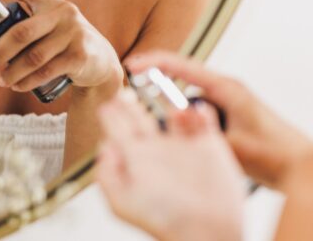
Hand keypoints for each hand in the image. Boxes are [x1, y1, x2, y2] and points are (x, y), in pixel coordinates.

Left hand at [0, 0, 122, 92]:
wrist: (100, 62)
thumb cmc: (60, 42)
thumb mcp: (40, 31)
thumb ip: (14, 35)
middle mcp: (61, 10)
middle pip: (20, 32)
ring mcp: (73, 31)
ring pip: (32, 56)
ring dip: (12, 71)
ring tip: (1, 79)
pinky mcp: (80, 54)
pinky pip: (46, 71)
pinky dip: (27, 81)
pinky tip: (17, 85)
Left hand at [97, 89, 244, 240]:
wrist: (207, 231)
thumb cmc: (165, 220)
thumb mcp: (123, 202)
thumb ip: (107, 174)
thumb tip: (103, 147)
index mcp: (136, 159)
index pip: (117, 127)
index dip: (111, 112)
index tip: (109, 100)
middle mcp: (158, 149)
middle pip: (140, 114)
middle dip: (131, 99)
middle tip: (128, 88)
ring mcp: (183, 145)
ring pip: (172, 110)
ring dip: (167, 97)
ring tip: (162, 87)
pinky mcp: (209, 145)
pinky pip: (203, 116)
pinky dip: (199, 108)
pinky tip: (192, 107)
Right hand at [125, 51, 312, 189]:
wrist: (300, 167)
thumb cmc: (276, 153)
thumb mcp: (233, 144)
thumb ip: (201, 130)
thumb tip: (171, 118)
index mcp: (226, 88)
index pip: (182, 66)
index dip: (153, 62)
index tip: (131, 64)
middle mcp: (224, 90)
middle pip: (180, 81)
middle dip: (158, 88)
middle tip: (138, 97)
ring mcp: (225, 103)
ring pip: (188, 101)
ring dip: (176, 112)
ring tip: (165, 128)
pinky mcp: (226, 117)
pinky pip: (196, 114)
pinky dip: (187, 123)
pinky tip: (185, 140)